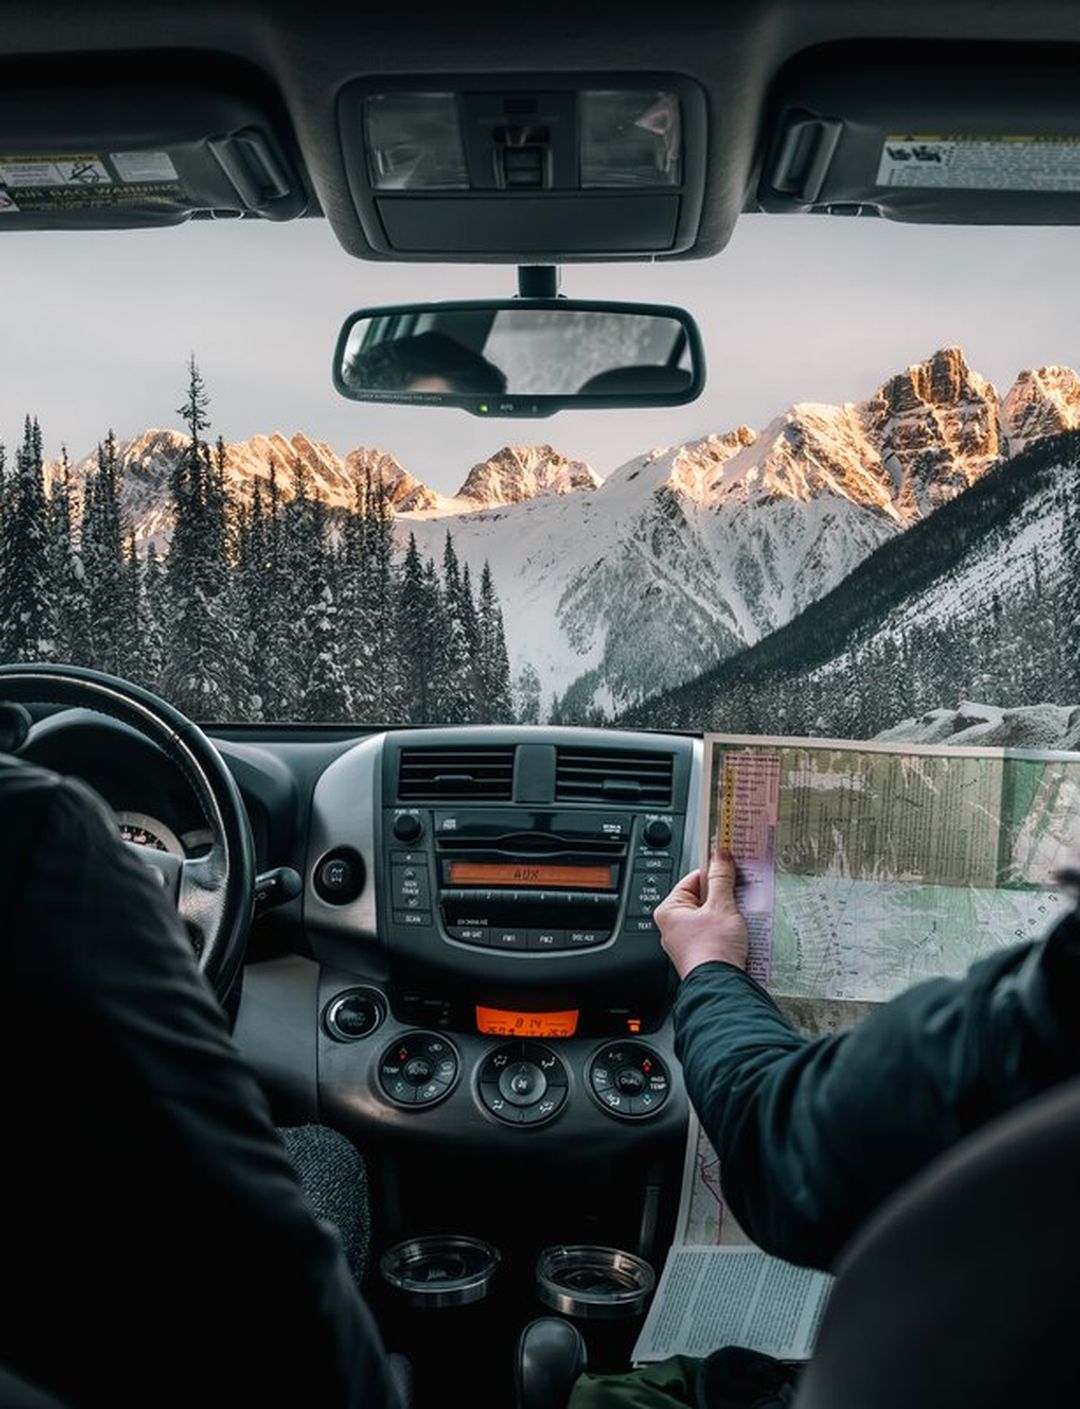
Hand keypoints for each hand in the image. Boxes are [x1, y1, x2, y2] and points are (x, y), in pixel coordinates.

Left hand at [655, 845, 748, 980]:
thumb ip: (721, 879)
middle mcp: (673, 927)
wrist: (722, 986)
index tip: (728, 865)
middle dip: (723, 894)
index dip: (713, 871)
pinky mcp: (701, 953)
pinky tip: (740, 928)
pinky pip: (714, 932)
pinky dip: (727, 928)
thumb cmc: (713, 950)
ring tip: (742, 911)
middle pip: (702, 898)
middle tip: (739, 890)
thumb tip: (720, 857)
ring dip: (727, 912)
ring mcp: (687, 942)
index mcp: (669, 911)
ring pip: (710, 916)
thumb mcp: (722, 906)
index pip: (692, 879)